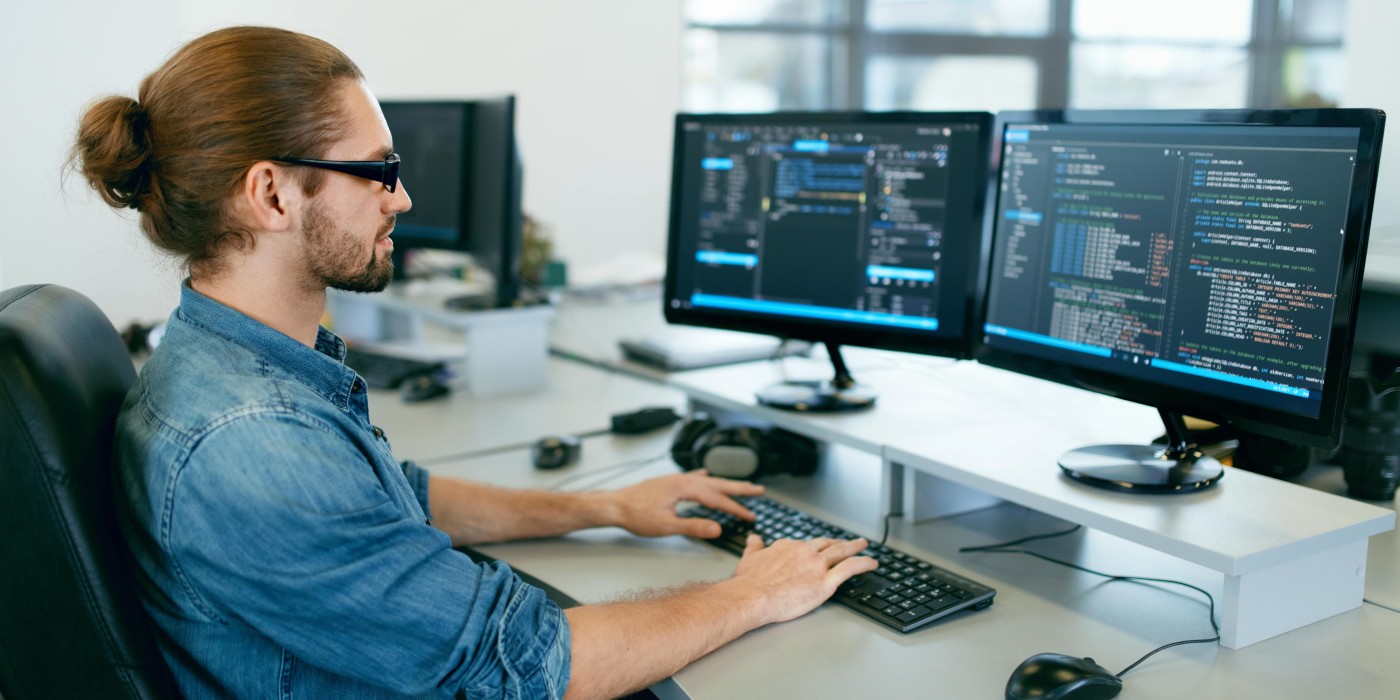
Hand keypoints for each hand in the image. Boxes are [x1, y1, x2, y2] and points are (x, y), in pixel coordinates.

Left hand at [604, 470, 763, 538]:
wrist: (614, 506)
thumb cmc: (635, 515)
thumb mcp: (666, 526)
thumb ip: (693, 526)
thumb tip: (717, 529)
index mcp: (684, 487)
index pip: (717, 499)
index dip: (736, 509)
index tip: (751, 516)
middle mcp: (682, 480)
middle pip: (717, 484)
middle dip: (739, 488)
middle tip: (759, 490)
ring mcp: (675, 480)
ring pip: (707, 481)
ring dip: (725, 484)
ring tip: (741, 485)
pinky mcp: (668, 483)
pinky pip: (692, 478)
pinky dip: (703, 478)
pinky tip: (706, 474)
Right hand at [730, 535, 876, 625]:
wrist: (751, 596)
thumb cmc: (748, 582)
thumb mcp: (749, 558)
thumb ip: (755, 547)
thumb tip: (753, 538)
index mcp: (788, 547)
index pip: (806, 545)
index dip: (815, 547)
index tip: (819, 549)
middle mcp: (805, 552)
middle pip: (827, 545)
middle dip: (839, 543)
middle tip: (849, 542)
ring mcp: (816, 566)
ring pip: (842, 552)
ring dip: (855, 548)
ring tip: (863, 546)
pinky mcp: (825, 582)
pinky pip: (850, 568)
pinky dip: (864, 563)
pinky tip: (872, 563)